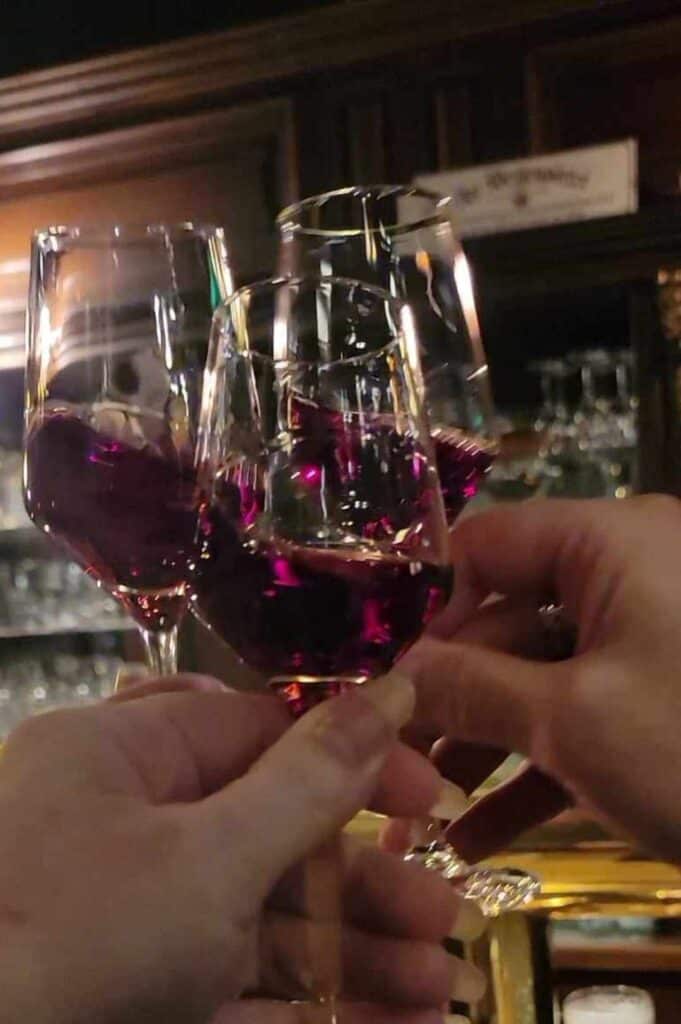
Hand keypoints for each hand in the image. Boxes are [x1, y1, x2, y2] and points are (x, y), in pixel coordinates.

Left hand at [0, 672, 483, 1023]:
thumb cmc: (72, 948)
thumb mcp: (208, 859)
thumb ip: (310, 778)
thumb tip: (394, 685)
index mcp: (121, 758)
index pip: (259, 730)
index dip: (352, 757)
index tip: (432, 793)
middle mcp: (123, 828)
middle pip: (270, 835)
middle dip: (363, 884)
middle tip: (445, 919)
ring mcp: (129, 921)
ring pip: (260, 922)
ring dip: (351, 956)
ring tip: (438, 993)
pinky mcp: (138, 998)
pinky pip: (238, 990)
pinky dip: (311, 1008)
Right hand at [391, 496, 680, 862]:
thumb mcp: (576, 723)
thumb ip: (471, 689)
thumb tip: (393, 676)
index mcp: (610, 542)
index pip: (485, 544)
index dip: (424, 604)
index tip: (376, 672)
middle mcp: (629, 575)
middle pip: (506, 619)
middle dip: (448, 696)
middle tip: (390, 759)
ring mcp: (652, 641)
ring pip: (542, 678)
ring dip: (484, 745)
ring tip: (424, 812)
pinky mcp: (665, 702)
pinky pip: (587, 718)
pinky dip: (538, 771)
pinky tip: (479, 837)